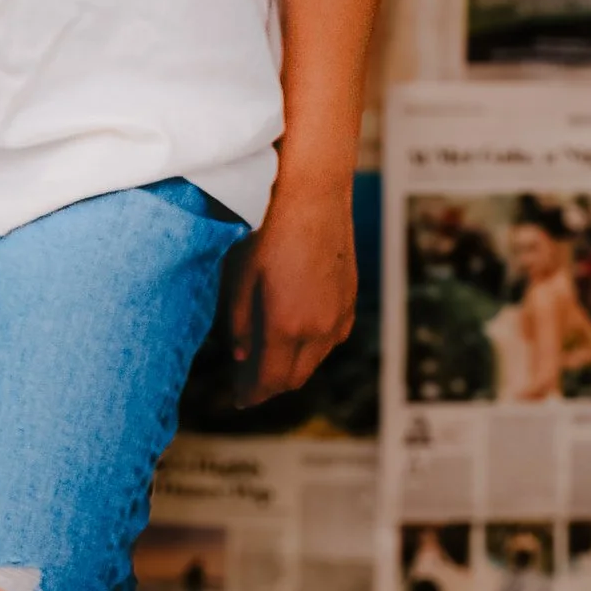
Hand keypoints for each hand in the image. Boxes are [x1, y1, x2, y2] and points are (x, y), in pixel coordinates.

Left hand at [218, 182, 355, 406]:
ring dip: (292, 367)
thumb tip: (239, 357)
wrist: (312, 190)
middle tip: (248, 384)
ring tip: (267, 358)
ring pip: (316, 360)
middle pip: (295, 378)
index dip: (253, 394)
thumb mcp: (240, 277)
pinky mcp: (351, 298)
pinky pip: (332, 338)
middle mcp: (320, 328)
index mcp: (288, 326)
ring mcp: (340, 314)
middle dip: (271, 385)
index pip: (271, 381)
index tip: (239, 399)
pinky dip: (312, 347)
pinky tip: (295, 334)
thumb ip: (239, 324)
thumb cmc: (268, 228)